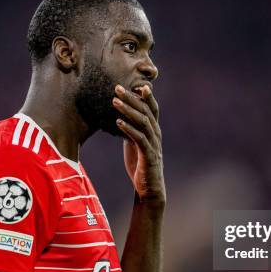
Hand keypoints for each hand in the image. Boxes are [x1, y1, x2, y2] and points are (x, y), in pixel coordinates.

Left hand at [113, 84, 165, 203]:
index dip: (145, 95)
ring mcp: (153, 144)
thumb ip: (131, 130)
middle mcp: (156, 134)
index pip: (152, 108)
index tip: (134, 83)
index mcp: (154, 130)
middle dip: (132, 98)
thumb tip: (121, 118)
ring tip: (114, 101)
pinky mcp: (148, 155)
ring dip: (128, 110)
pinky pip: (139, 139)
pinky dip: (128, 129)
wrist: (149, 188)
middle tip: (117, 87)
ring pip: (142, 122)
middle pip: (145, 111)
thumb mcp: (134, 144)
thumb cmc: (141, 165)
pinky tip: (118, 122)